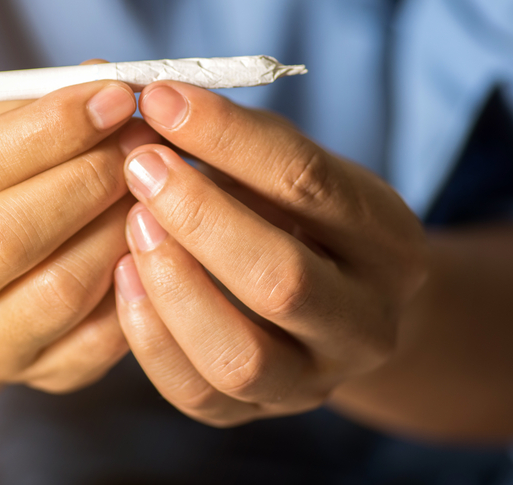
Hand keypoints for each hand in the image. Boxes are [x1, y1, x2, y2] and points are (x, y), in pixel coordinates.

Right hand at [0, 79, 159, 392]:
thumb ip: (26, 109)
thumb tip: (103, 76)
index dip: (50, 130)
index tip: (115, 95)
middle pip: (8, 236)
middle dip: (88, 177)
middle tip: (143, 139)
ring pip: (61, 290)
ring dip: (121, 227)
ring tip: (155, 184)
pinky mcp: (37, 379)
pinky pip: (101, 337)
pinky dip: (139, 282)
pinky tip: (158, 238)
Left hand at [113, 83, 427, 425]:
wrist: (343, 303)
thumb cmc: (304, 217)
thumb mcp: (295, 169)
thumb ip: (239, 142)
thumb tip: (156, 107)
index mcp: (390, 241)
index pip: (308, 185)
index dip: (227, 138)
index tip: (160, 98)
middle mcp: (368, 323)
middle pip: (282, 281)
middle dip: (199, 216)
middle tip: (140, 165)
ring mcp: (317, 380)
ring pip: (241, 358)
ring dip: (173, 286)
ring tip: (132, 222)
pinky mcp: (260, 414)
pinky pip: (198, 395)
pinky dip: (150, 339)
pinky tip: (122, 279)